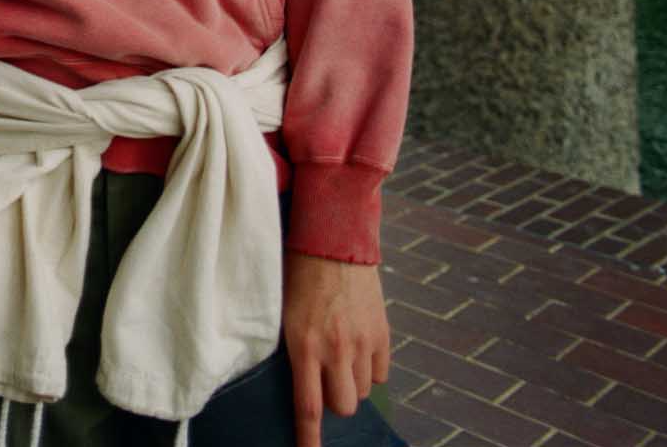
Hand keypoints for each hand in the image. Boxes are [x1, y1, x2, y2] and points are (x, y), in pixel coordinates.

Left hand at [281, 250, 389, 446]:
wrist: (333, 240)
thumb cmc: (299, 274)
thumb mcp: (284, 314)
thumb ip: (294, 350)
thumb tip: (298, 382)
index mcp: (305, 345)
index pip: (309, 407)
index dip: (309, 438)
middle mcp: (336, 349)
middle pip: (342, 407)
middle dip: (333, 401)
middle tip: (323, 379)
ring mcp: (363, 342)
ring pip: (361, 392)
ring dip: (350, 384)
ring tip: (339, 356)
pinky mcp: (382, 333)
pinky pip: (380, 373)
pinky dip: (369, 369)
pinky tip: (357, 347)